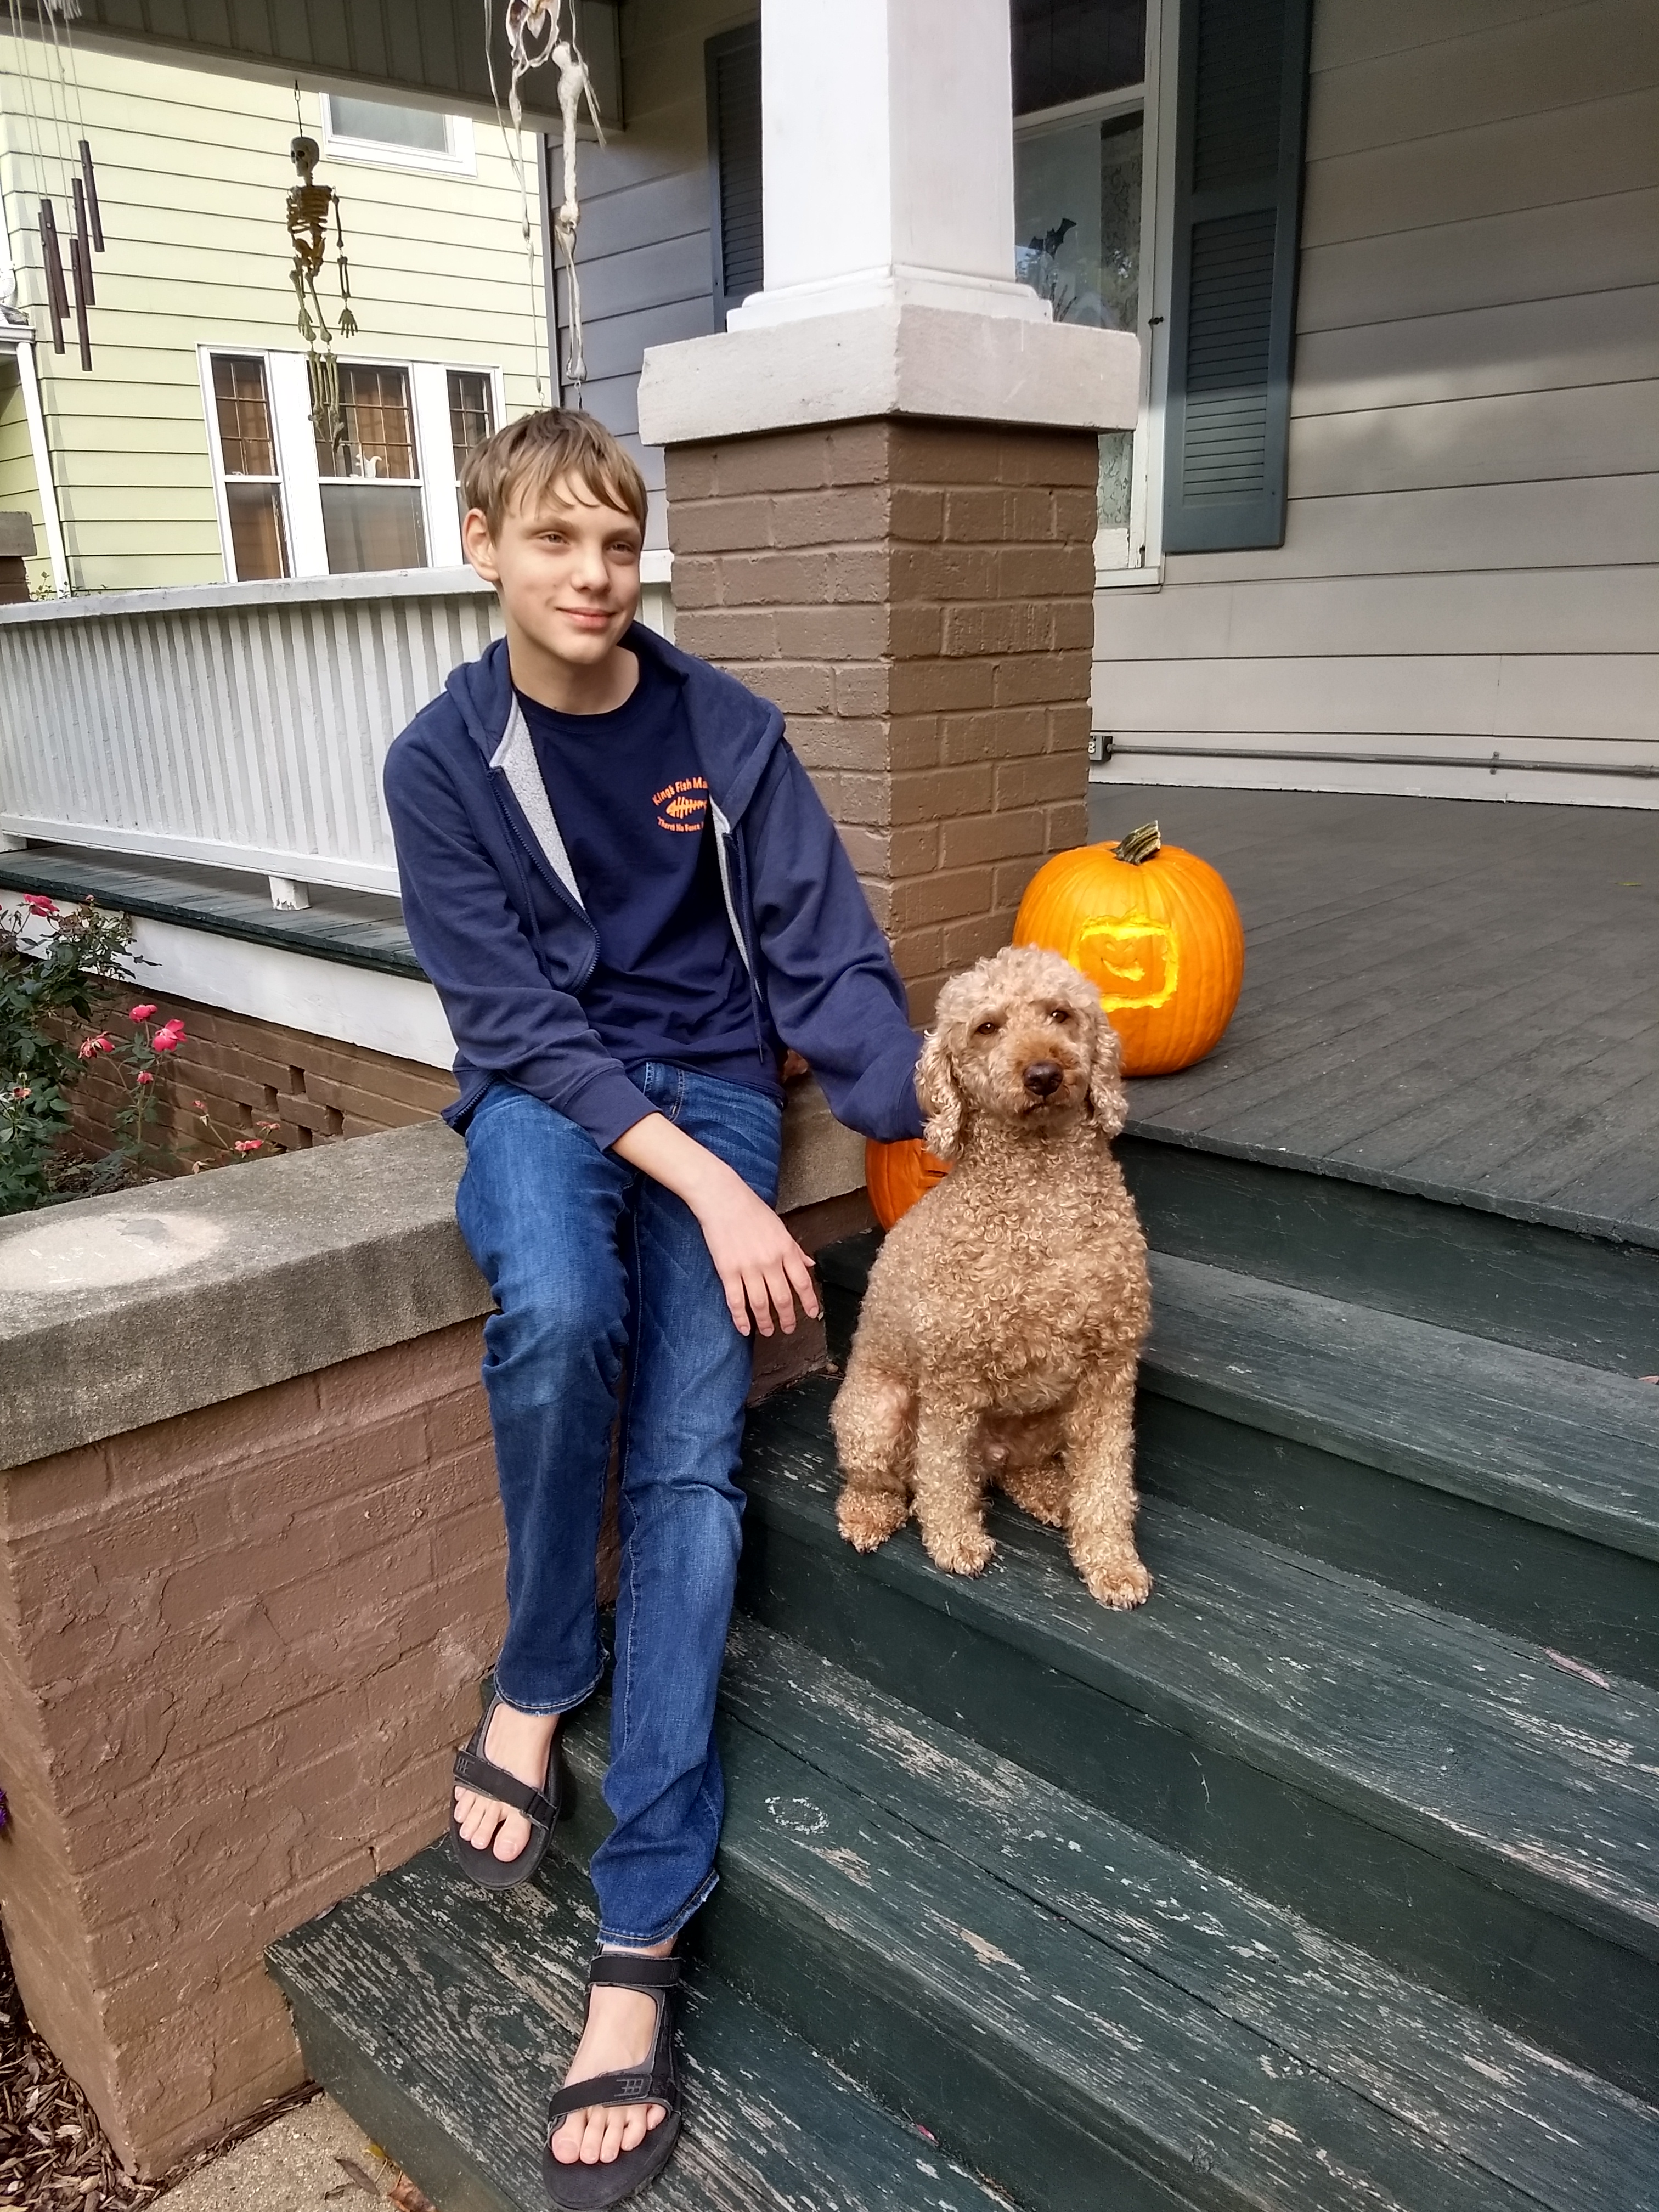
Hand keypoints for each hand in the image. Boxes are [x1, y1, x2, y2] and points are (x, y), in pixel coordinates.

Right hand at [691, 1168, 819, 1338]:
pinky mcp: (728, 1271)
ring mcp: (748, 1268)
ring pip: (761, 1304)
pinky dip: (741, 1318)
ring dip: (766, 1322)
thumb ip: (795, 1249)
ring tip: (769, 1331)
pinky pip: (736, 1301)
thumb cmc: (751, 1209)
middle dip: (788, 1317)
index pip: (803, 1282)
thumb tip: (810, 1264)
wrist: (722, 1198)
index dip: (809, 1301)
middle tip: (789, 1328)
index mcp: (785, 1248)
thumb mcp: (780, 1226)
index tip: (812, 1314)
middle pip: (783, 1298)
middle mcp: (770, 1261)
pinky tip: (745, 1329)